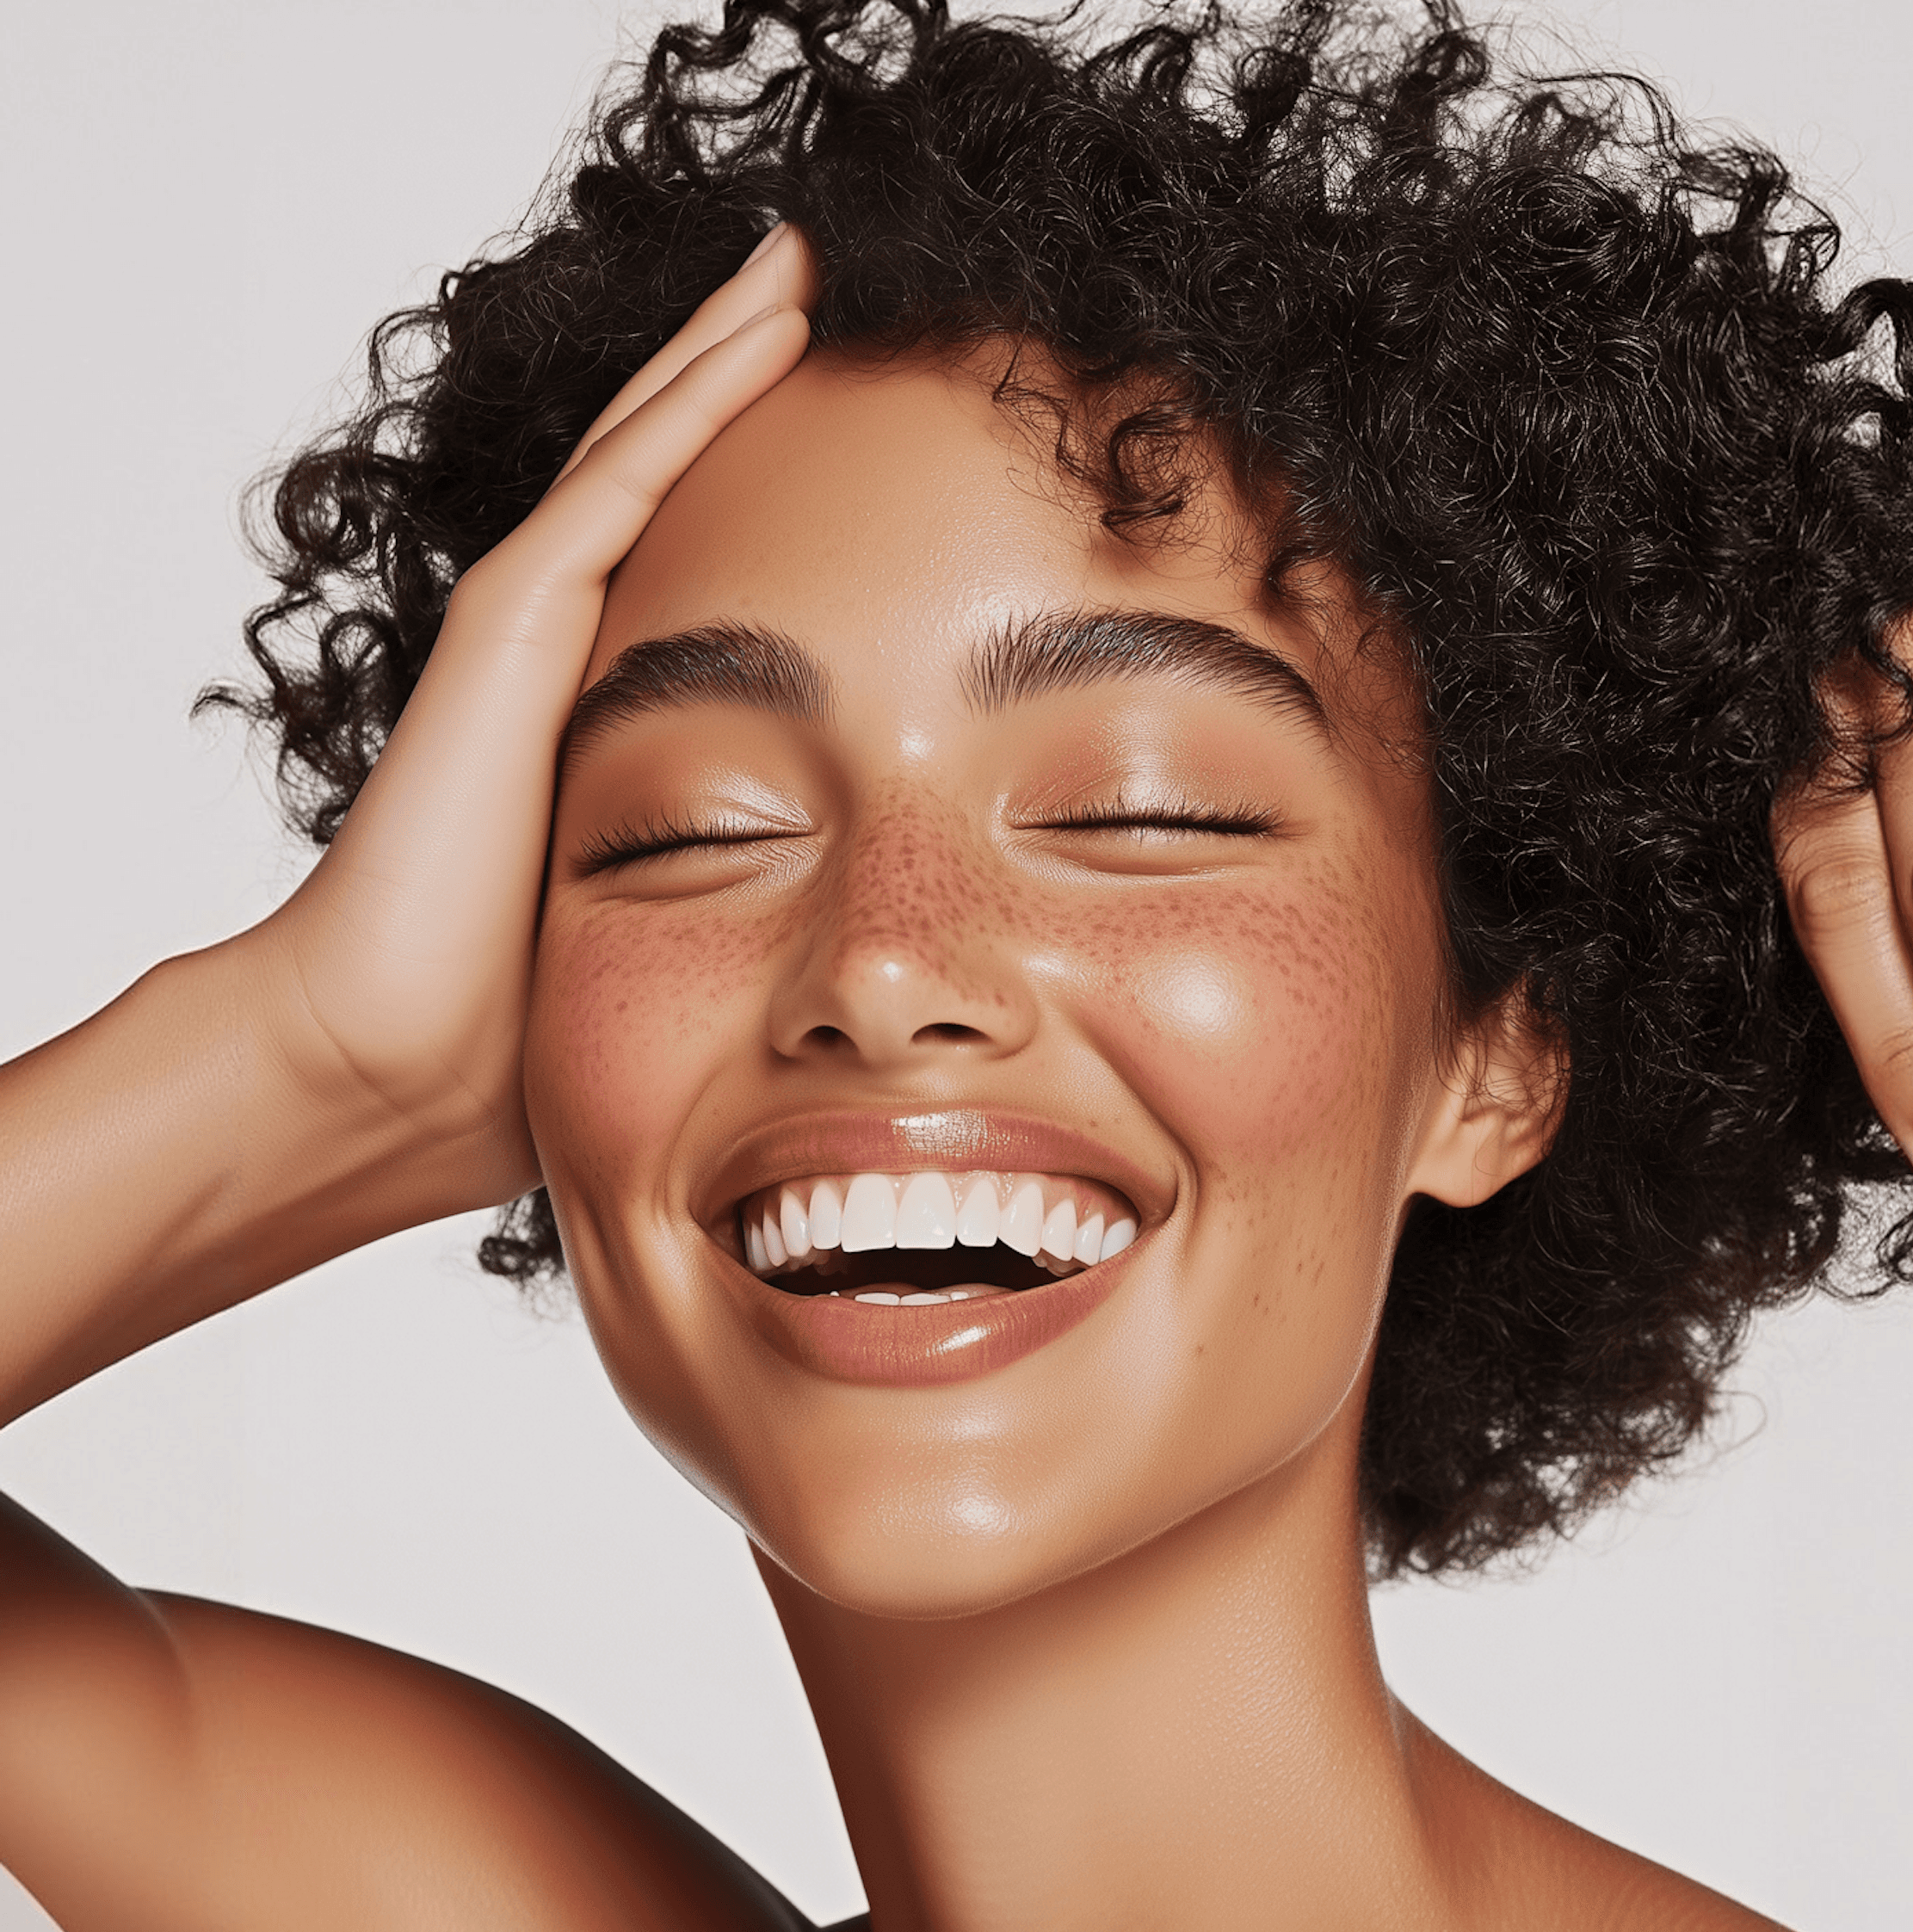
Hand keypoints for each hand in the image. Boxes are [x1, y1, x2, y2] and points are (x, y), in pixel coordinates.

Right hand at [243, 226, 815, 1212]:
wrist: (409, 1053)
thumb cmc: (528, 1018)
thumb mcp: (674, 919)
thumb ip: (745, 878)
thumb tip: (871, 920)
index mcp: (608, 701)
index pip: (701, 556)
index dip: (769, 476)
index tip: (862, 431)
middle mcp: (572, 640)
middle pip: (672, 471)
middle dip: (745, 378)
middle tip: (832, 293)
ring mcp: (537, 620)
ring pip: (648, 445)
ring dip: (726, 348)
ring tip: (801, 264)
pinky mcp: (514, 623)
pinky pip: (625, 480)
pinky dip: (698, 395)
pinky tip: (771, 323)